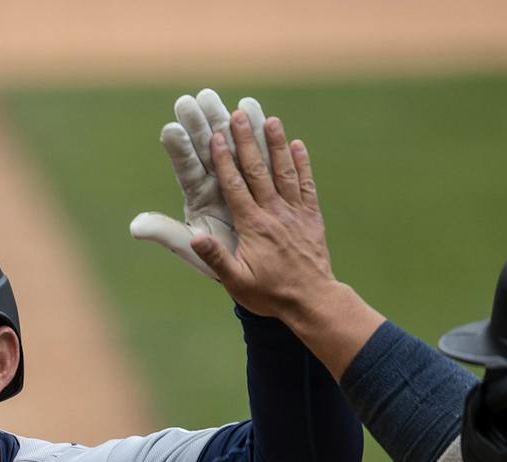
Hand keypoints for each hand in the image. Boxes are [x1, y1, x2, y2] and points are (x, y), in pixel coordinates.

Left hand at [129, 89, 266, 280]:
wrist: (254, 265)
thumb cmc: (217, 257)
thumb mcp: (191, 248)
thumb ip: (167, 233)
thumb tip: (135, 227)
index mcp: (197, 195)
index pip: (186, 168)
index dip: (180, 150)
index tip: (171, 129)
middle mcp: (214, 179)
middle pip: (204, 147)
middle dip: (196, 124)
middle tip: (187, 101)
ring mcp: (236, 173)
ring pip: (229, 142)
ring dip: (221, 119)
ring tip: (213, 97)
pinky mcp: (258, 173)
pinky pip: (258, 148)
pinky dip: (255, 129)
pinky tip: (250, 106)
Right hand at [189, 106, 343, 324]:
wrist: (312, 300)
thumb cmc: (269, 294)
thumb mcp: (236, 282)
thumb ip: (215, 258)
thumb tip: (194, 237)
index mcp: (253, 226)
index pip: (235, 186)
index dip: (225, 160)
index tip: (216, 137)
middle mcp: (275, 213)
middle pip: (258, 170)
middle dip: (247, 141)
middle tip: (238, 115)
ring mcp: (295, 212)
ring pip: (284, 171)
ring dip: (276, 144)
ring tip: (269, 119)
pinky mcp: (311, 217)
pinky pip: (306, 185)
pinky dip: (302, 164)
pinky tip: (297, 145)